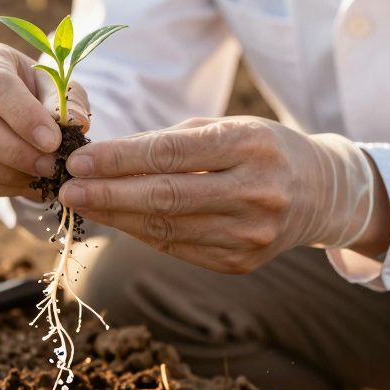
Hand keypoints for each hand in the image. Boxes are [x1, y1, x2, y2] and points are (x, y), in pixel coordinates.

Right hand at [0, 42, 89, 200]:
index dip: (23, 116)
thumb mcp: (60, 86)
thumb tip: (74, 123)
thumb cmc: (41, 91)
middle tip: (52, 165)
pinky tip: (33, 181)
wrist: (22, 109)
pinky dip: (7, 187)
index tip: (52, 141)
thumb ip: (68, 101)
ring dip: (11, 174)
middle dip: (15, 150)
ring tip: (46, 175)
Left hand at [56, 116, 381, 273]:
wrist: (323, 192)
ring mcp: (251, 234)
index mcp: (251, 145)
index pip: (171, 154)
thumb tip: (105, 158)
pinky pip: (178, 247)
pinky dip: (141, 233)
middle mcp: (256, 192)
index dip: (120, 159)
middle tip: (66, 188)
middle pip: (165, 196)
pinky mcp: (243, 263)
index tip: (80, 160)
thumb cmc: (262, 149)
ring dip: (116, 216)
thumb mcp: (229, 127)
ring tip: (82, 203)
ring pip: (167, 228)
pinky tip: (116, 220)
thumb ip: (171, 141)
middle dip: (108, 193)